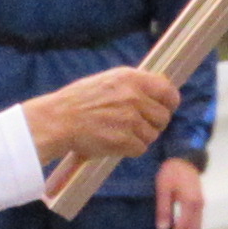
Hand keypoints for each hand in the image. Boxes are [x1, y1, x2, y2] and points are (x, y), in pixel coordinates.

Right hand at [23, 69, 178, 162]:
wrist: (58, 120)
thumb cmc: (79, 101)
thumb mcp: (108, 81)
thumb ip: (134, 85)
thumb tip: (159, 90)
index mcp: (131, 78)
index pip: (168, 91)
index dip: (170, 103)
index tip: (166, 108)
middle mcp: (134, 97)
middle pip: (163, 117)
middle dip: (154, 124)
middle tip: (138, 126)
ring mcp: (130, 119)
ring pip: (152, 135)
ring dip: (140, 138)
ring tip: (120, 133)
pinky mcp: (124, 139)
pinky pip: (140, 148)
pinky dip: (129, 149)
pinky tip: (114, 142)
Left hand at [154, 158, 204, 228]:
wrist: (184, 158)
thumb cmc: (171, 172)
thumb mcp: (163, 188)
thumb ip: (163, 209)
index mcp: (190, 202)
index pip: (182, 228)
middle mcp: (199, 205)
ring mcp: (201, 204)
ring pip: (197, 228)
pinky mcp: (200, 203)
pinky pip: (196, 221)